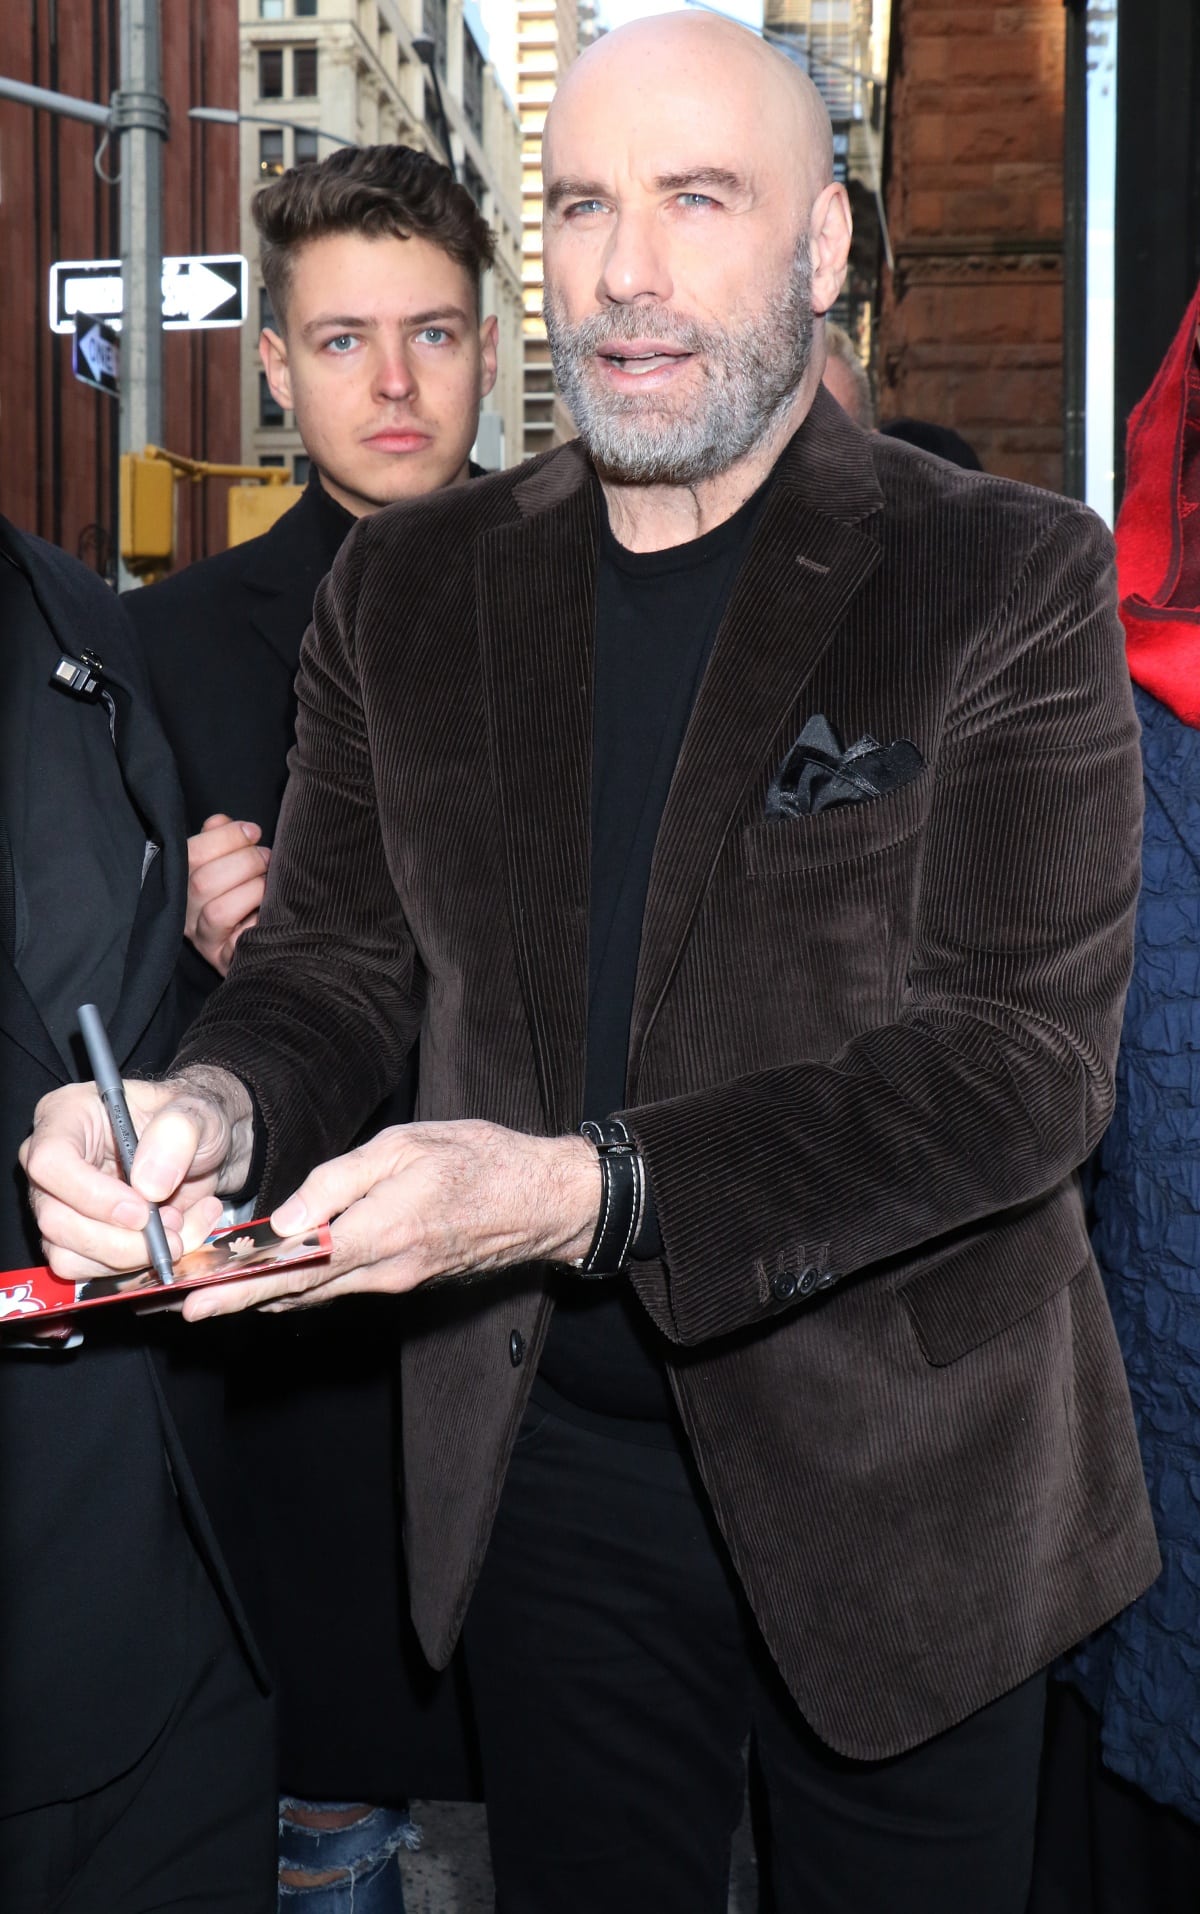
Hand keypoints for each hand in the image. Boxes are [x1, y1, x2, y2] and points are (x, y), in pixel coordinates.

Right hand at [20, 1066, 256, 1281]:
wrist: (205, 1151)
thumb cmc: (193, 1122)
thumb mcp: (200, 1112)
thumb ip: (179, 1134)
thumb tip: (149, 1186)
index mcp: (67, 1115)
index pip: (50, 1162)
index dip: (92, 1195)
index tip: (142, 1212)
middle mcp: (52, 1163)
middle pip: (55, 1220)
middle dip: (118, 1241)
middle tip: (172, 1234)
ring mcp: (59, 1204)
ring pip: (69, 1255)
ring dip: (132, 1256)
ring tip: (179, 1227)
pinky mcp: (76, 1238)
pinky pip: (90, 1270)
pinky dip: (136, 1265)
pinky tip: (172, 1237)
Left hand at [182, 1120, 601, 1319]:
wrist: (544, 1200)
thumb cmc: (479, 1159)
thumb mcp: (405, 1146)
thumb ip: (339, 1182)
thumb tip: (286, 1220)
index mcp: (380, 1232)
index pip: (294, 1265)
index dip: (241, 1282)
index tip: (196, 1294)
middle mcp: (385, 1269)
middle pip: (297, 1291)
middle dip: (239, 1301)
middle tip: (187, 1310)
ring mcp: (398, 1281)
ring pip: (319, 1295)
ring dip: (266, 1299)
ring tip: (216, 1301)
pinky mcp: (408, 1280)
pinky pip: (345, 1290)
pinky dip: (305, 1291)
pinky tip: (278, 1289)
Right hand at [186, 814, 270, 975]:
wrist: (257, 945)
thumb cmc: (239, 891)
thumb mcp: (224, 861)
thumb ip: (219, 838)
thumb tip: (221, 823)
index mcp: (180, 880)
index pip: (190, 853)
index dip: (225, 837)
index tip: (253, 832)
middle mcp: (184, 912)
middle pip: (202, 882)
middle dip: (245, 862)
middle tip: (268, 858)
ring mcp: (203, 939)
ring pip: (218, 912)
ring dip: (253, 890)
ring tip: (271, 884)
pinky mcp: (225, 961)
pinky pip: (239, 944)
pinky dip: (259, 923)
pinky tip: (272, 912)